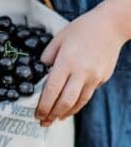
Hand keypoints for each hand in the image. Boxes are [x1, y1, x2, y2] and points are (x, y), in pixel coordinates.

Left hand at [35, 8, 127, 126]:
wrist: (110, 25)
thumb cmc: (81, 29)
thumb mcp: (58, 38)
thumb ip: (47, 57)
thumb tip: (42, 72)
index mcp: (66, 61)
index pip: (52, 90)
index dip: (43, 105)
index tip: (37, 114)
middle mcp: (81, 72)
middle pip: (65, 101)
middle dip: (52, 114)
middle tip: (43, 122)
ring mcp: (94, 77)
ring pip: (78, 102)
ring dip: (65, 113)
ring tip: (55, 119)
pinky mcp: (102, 78)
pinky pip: (87, 95)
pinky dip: (77, 105)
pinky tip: (70, 108)